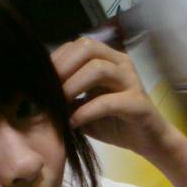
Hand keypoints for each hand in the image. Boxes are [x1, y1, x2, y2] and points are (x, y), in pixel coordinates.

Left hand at [51, 37, 171, 157]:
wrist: (147, 141)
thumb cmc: (115, 124)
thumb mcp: (84, 109)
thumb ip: (67, 99)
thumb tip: (39, 94)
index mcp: (108, 60)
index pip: (78, 45)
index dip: (57, 58)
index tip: (41, 79)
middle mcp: (121, 64)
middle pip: (88, 48)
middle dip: (63, 66)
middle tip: (48, 88)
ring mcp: (132, 81)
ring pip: (99, 69)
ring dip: (73, 86)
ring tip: (59, 105)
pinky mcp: (138, 103)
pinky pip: (109, 102)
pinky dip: (87, 111)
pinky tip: (74, 123)